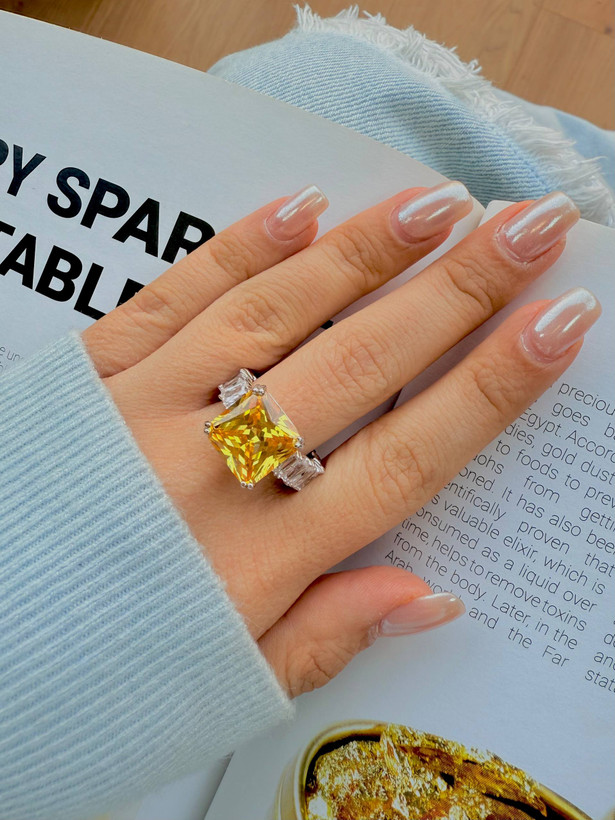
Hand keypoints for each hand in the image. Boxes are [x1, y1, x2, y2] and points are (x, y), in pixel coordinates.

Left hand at [82, 182, 596, 696]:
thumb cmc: (95, 673)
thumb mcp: (221, 682)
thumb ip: (325, 634)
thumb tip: (428, 593)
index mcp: (255, 560)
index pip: (408, 457)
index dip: (493, 387)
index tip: (558, 321)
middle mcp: (209, 473)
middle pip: (359, 367)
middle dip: (455, 292)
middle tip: (527, 226)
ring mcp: (142, 412)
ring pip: (273, 314)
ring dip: (361, 253)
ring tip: (436, 204)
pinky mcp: (86, 378)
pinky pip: (171, 299)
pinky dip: (237, 250)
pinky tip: (298, 210)